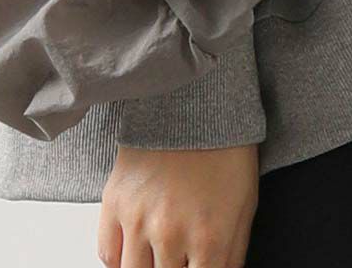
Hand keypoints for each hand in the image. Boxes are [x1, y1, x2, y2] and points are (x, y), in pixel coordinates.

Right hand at [96, 141, 259, 267]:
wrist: (196, 101)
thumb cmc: (225, 152)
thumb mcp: (243, 211)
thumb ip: (231, 258)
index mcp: (209, 239)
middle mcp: (170, 234)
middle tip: (178, 260)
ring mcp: (138, 218)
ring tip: (158, 258)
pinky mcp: (114, 200)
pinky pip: (108, 254)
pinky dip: (120, 262)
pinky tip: (136, 253)